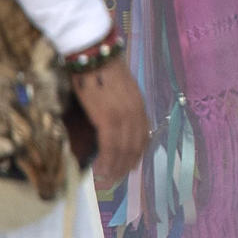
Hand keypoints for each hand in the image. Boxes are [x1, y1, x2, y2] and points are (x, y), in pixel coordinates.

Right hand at [68, 60, 150, 190]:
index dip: (137, 154)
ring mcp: (123, 115)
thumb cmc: (101, 71)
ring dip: (116, 168)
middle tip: (116, 181)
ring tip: (107, 180)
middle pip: (135, 146)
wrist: (94, 56)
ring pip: (123, 149)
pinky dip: (107, 160)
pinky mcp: (108, 118)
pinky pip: (111, 145)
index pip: (142, 135)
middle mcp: (136, 112)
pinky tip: (101, 170)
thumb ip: (120, 108)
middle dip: (126, 165)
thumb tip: (112, 126)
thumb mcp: (118, 91)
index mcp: (139, 105)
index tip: (130, 167)